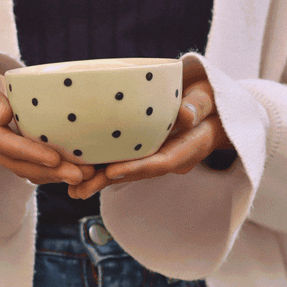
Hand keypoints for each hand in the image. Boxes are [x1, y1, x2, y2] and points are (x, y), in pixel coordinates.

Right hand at [0, 55, 95, 185]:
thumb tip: (4, 115)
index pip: (5, 145)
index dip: (31, 154)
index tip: (55, 159)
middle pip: (20, 165)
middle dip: (51, 172)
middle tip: (81, 175)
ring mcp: (0, 151)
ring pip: (29, 170)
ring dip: (57, 175)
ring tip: (87, 175)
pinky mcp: (13, 150)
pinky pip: (34, 165)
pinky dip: (55, 169)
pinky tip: (78, 168)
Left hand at [67, 64, 233, 199]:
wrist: (214, 107)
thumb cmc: (211, 98)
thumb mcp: (210, 96)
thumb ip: (199, 105)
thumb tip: (186, 114)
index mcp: (190, 147)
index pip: (163, 162)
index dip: (136, 169)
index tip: (112, 172)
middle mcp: (172, 157)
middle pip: (139, 172)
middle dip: (109, 181)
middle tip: (79, 189)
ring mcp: (158, 156)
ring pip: (128, 170)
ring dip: (100, 180)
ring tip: (72, 189)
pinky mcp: (147, 151)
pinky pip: (125, 160)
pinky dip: (103, 166)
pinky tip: (79, 172)